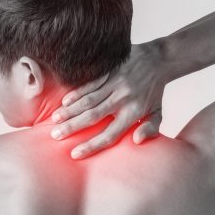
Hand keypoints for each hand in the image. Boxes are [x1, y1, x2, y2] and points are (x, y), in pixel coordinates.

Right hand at [49, 42, 167, 158]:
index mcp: (133, 113)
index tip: (75, 154)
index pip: (110, 134)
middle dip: (73, 127)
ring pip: (88, 100)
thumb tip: (137, 141)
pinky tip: (64, 102)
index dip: (92, 145)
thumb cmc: (155, 93)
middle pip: (93, 117)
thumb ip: (150, 129)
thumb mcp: (158, 113)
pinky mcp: (110, 71)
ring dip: (70, 111)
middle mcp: (122, 99)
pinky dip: (76, 93)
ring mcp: (115, 84)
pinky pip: (90, 83)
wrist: (160, 60)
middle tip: (55, 136)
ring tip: (55, 120)